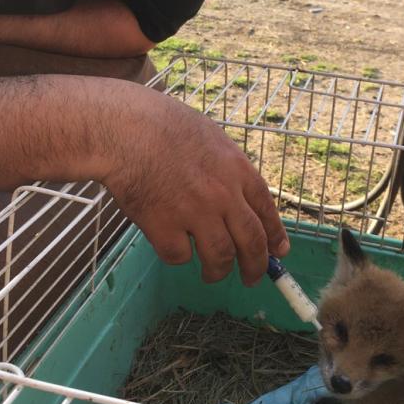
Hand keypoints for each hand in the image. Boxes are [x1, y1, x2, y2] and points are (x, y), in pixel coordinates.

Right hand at [101, 86, 288, 284]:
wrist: (124, 128)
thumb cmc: (161, 124)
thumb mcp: (210, 138)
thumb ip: (227, 168)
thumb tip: (238, 196)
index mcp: (237, 169)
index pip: (266, 210)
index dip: (275, 235)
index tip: (279, 252)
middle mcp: (223, 195)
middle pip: (251, 241)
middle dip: (256, 266)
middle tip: (253, 278)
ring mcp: (195, 213)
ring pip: (220, 258)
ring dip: (218, 271)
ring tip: (211, 274)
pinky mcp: (165, 228)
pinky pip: (180, 256)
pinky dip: (178, 255)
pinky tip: (170, 244)